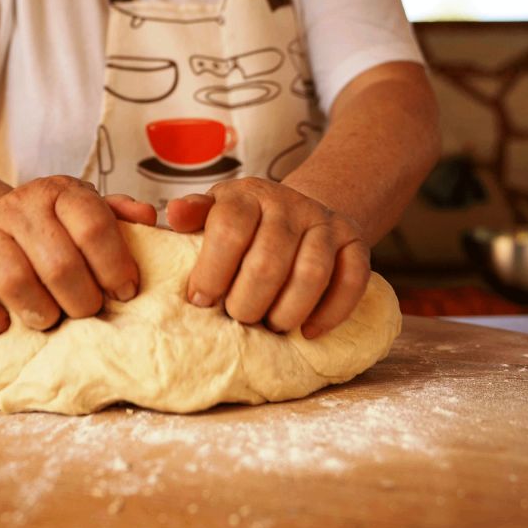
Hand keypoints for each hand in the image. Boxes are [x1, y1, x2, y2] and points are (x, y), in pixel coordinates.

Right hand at [0, 176, 155, 333]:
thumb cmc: (53, 230)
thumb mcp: (90, 215)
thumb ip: (121, 218)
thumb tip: (147, 217)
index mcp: (62, 192)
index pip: (94, 227)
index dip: (115, 266)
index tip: (125, 292)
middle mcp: (20, 203)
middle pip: (59, 263)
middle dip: (82, 300)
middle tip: (87, 312)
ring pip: (13, 279)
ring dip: (39, 312)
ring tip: (49, 319)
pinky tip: (2, 323)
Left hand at [166, 177, 369, 338]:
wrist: (298, 209)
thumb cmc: (243, 222)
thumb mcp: (213, 211)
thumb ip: (193, 215)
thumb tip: (173, 215)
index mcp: (247, 195)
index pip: (230, 229)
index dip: (212, 271)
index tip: (200, 300)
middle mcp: (288, 203)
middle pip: (268, 261)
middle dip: (247, 302)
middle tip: (237, 318)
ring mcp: (324, 221)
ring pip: (311, 273)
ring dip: (287, 311)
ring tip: (270, 327)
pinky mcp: (355, 241)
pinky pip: (352, 280)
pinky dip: (332, 312)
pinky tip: (309, 331)